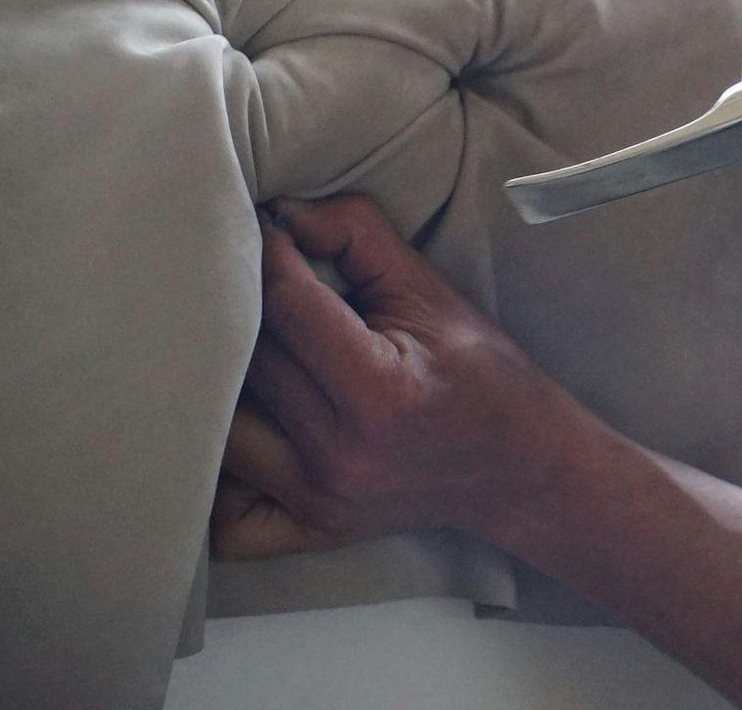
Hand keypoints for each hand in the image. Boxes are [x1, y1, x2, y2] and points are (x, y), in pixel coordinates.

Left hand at [212, 195, 582, 559]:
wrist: (520, 465)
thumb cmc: (479, 371)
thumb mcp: (430, 290)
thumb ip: (359, 236)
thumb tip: (283, 214)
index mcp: (378, 391)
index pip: (287, 307)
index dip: (273, 257)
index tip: (271, 233)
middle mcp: (341, 454)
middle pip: (250, 362)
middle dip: (248, 311)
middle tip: (255, 281)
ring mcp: (320, 499)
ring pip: (224, 428)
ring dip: (226, 385)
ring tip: (247, 350)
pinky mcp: (312, 528)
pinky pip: (228, 521)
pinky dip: (220, 481)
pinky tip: (239, 435)